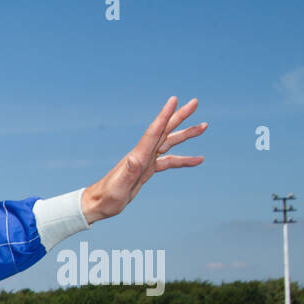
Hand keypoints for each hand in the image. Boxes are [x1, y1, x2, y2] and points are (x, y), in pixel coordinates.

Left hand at [81, 96, 205, 221]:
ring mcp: (145, 161)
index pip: (154, 132)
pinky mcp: (146, 170)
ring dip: (186, 134)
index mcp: (138, 156)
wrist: (98, 204)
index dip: (164, 116)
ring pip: (169, 143)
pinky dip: (184, 159)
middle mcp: (142, 155)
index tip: (174, 100)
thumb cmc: (107, 197)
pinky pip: (169, 161)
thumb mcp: (118, 187)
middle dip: (179, 116)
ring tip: (204, 126)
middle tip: (195, 102)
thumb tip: (134, 158)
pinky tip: (198, 160)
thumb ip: (128, 173)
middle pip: (164, 131)